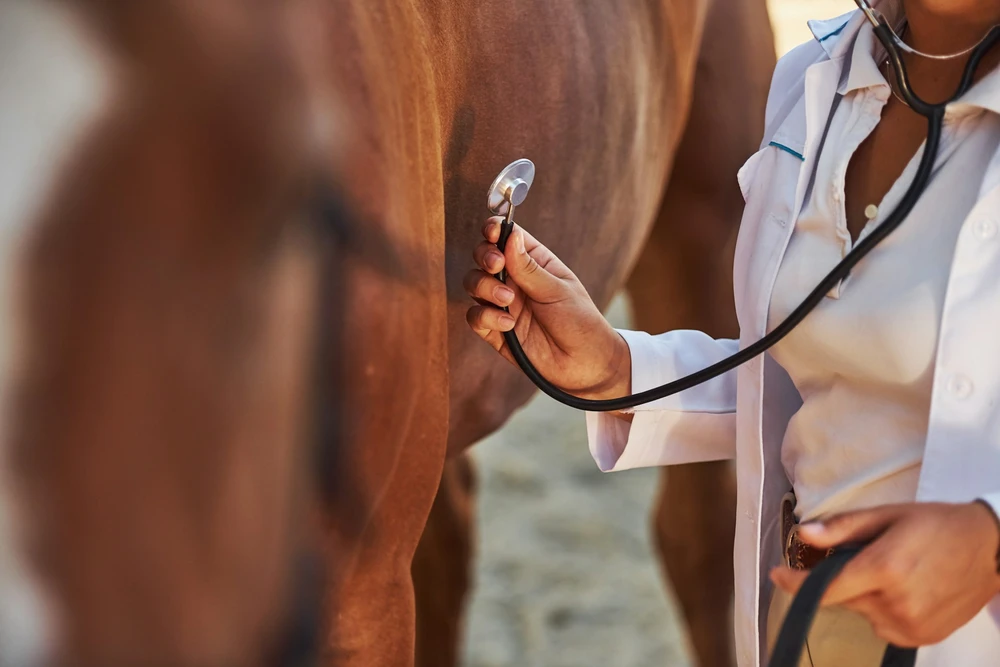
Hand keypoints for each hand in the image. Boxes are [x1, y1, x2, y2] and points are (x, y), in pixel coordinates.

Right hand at [464, 217, 629, 399]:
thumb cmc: (580, 322)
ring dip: (485, 287)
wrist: (585, 365)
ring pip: (474, 284)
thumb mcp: (558, 290)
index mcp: (534, 262)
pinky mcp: (495, 330)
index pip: (506, 237)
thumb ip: (529, 267)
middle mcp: (514, 279)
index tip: (492, 232)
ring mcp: (503, 304)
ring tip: (508, 300)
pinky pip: (475, 316)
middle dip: (484, 257)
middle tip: (497, 265)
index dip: (494, 230)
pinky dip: (486, 316)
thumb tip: (510, 236)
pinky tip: (508, 324)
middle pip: (483, 257)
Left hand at [770, 502, 999, 646]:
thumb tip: (804, 534)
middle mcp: (896, 603)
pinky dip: (883, 609)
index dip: (795, 584)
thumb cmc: (936, 525)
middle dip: (843, 579)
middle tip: (868, 557)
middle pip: (843, 599)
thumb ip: (843, 528)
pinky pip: (883, 626)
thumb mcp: (887, 516)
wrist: (990, 549)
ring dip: (864, 595)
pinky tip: (904, 590)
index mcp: (884, 569)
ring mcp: (910, 625)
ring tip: (894, 572)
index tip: (776, 575)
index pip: (826, 587)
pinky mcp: (921, 638)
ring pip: (862, 613)